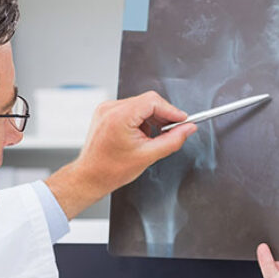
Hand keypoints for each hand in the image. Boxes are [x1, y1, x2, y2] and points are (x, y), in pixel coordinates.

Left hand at [44, 91, 196, 217]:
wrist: (90, 176)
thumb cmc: (111, 170)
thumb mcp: (148, 155)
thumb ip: (172, 140)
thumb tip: (188, 129)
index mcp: (119, 116)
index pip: (153, 101)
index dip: (172, 111)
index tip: (183, 120)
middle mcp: (111, 108)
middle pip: (148, 101)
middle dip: (163, 115)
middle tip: (173, 131)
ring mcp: (107, 109)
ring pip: (141, 105)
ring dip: (152, 119)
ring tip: (152, 138)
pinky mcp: (107, 113)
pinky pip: (131, 109)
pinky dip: (141, 120)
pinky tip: (142, 136)